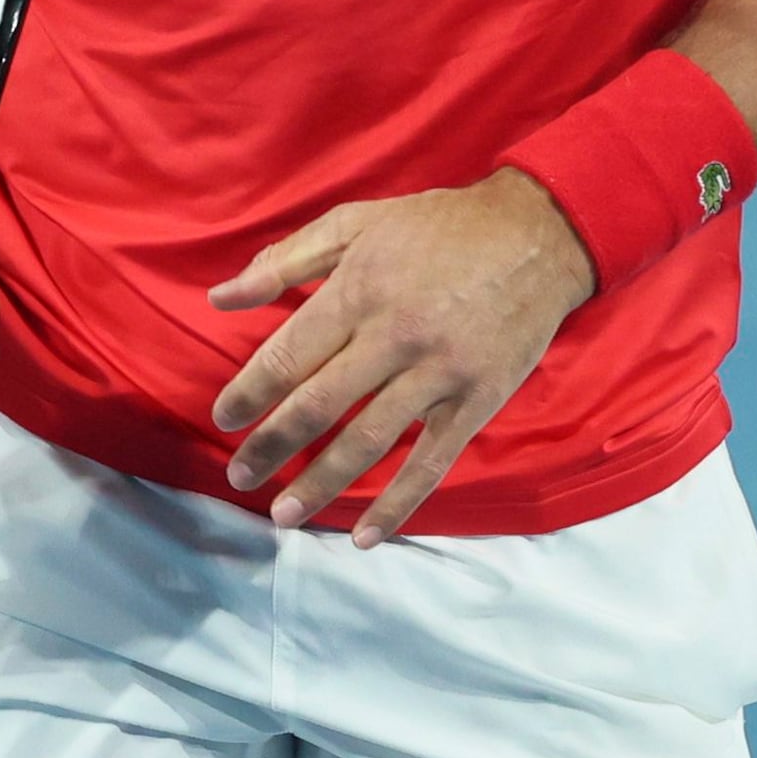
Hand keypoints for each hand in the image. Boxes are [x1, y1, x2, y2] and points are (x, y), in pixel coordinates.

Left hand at [205, 170, 596, 540]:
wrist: (536, 236)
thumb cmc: (437, 226)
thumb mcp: (356, 222)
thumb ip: (286, 260)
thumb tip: (220, 297)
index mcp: (357, 292)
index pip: (289, 354)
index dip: (251, 392)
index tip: (222, 420)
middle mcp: (393, 337)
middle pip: (319, 405)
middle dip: (272, 446)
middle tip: (238, 477)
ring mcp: (437, 375)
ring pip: (368, 441)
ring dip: (321, 482)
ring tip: (283, 514)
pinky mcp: (476, 402)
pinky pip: (431, 463)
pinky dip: (398, 503)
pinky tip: (365, 535)